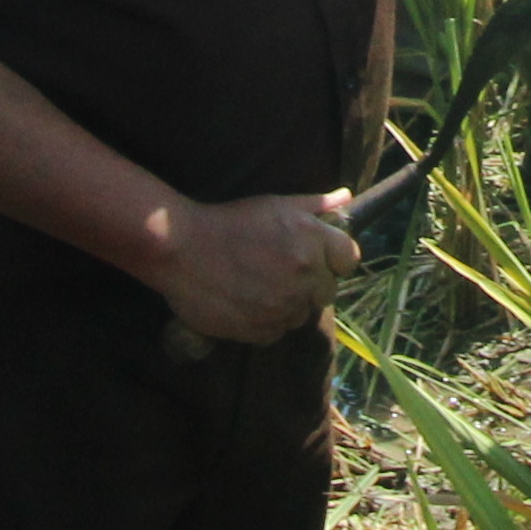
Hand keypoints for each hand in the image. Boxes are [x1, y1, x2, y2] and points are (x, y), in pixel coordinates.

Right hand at [150, 189, 359, 345]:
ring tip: (259, 286)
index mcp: (311, 240)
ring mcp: (284, 305)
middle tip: (281, 271)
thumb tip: (345, 198)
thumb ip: (315, 205)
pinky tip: (246, 301)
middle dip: (311, 284)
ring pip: (301, 314)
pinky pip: (277, 331)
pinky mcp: (262, 330)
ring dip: (288, 304)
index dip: (334, 259)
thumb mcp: (274, 205)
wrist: (181, 249)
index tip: (317, 258)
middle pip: (327, 291)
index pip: (349, 259)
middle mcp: (304, 274)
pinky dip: (266, 322)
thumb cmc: (229, 223)